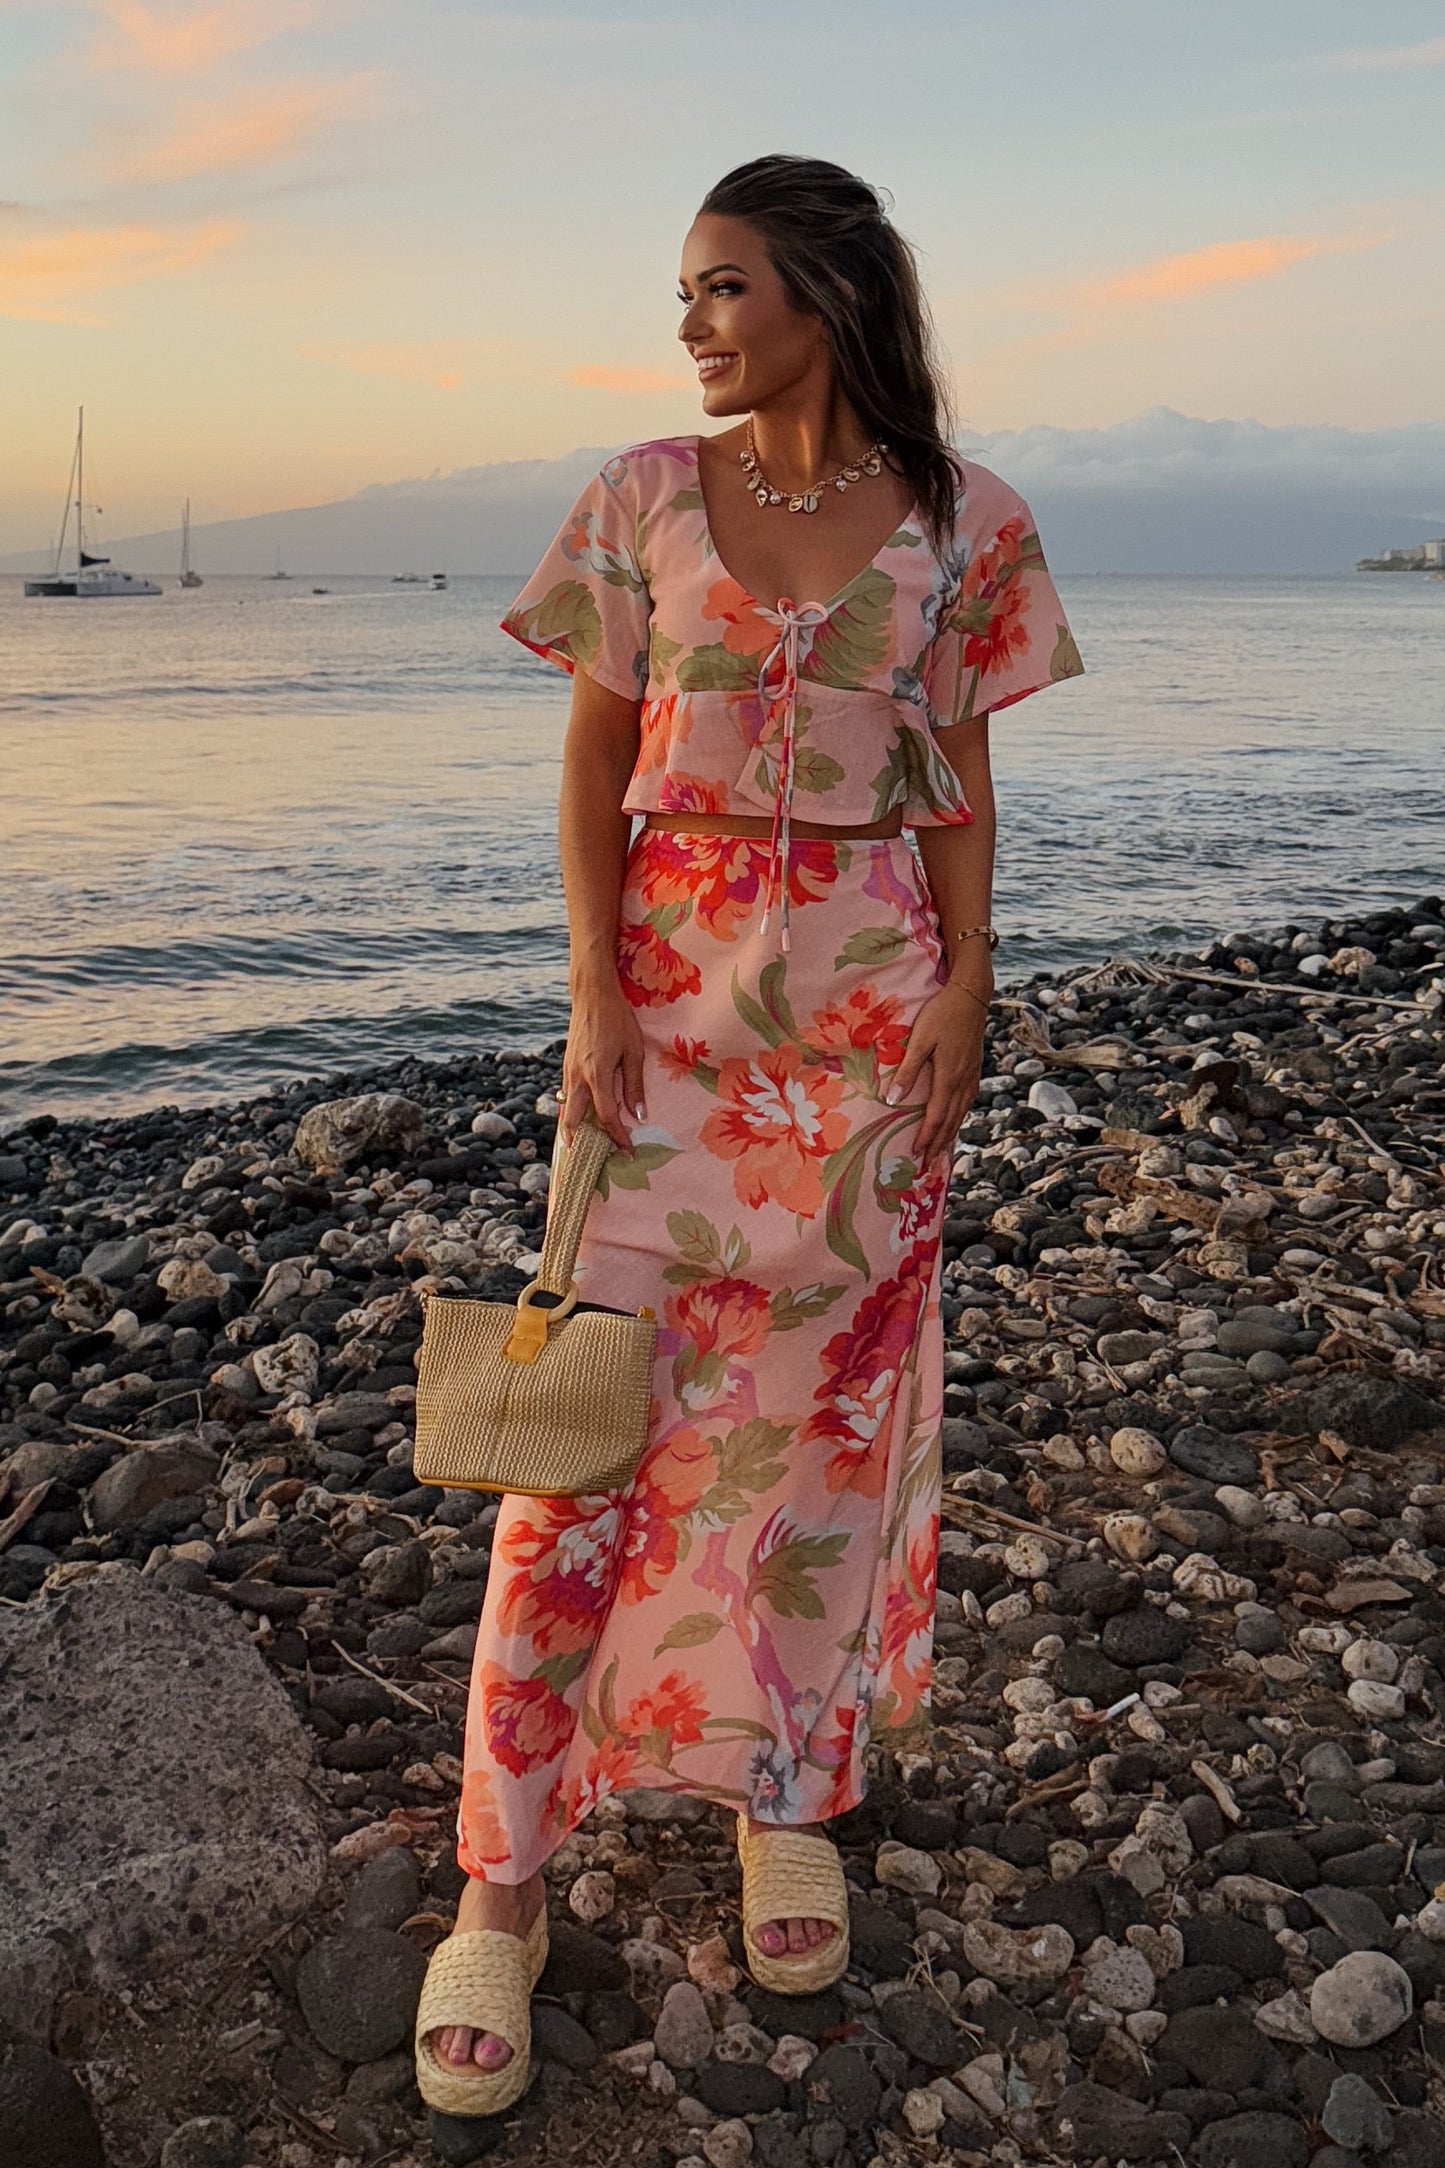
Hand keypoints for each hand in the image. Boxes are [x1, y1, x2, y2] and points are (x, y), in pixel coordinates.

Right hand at [560, 976, 645, 1151]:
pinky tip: (582, 1119)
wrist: (592, 994)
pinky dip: (573, 1111)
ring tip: (585, 1147)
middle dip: (579, 1144)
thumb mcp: (634, 1051)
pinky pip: (568, 1095)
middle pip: (574, 1120)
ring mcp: (568, 1071)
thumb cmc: (618, 1019)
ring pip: (568, 1109)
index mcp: (597, 1074)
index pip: (607, 1116)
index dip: (617, 1137)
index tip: (628, 1151)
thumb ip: (634, 1085)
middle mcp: (578, 1076)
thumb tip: (640, 1115)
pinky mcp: (567, 1065)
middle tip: (587, 1163)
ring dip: (575, 1129)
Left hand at [886, 976, 989, 1164]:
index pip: (936, 1116)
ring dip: (950, 1133)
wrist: (971, 995)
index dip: (927, 1137)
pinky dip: (960, 1117)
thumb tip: (892, 1099)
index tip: (917, 1153)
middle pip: (950, 1120)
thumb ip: (907, 1071)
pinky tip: (956, 1120)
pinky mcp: (975, 1068)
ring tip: (941, 1150)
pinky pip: (968, 1101)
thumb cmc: (941, 1014)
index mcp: (948, 1077)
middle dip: (938, 1143)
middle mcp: (963, 1081)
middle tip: (928, 1163)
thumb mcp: (920, 1040)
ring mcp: (972, 1075)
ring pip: (961, 1113)